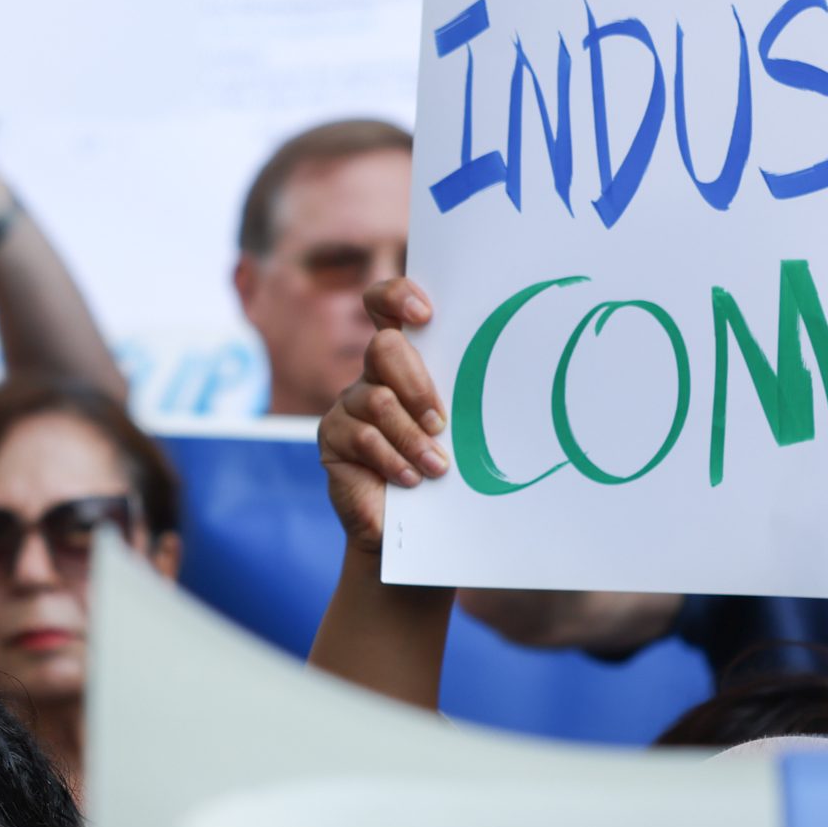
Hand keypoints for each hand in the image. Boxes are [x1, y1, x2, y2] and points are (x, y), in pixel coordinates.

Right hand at [319, 279, 446, 551]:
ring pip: (378, 400)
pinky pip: (363, 436)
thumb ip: (458, 401)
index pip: (386, 306)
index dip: (397, 297)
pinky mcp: (333, 436)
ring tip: (435, 467)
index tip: (424, 315)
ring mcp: (349, 404)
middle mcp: (373, 375)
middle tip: (440, 422)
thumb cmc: (440, 474)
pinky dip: (393, 459)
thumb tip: (494, 376)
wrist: (408, 529)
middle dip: (417, 384)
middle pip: (384, 347)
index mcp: (405, 364)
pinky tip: (410, 479)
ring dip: (412, 437)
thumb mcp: (455, 432)